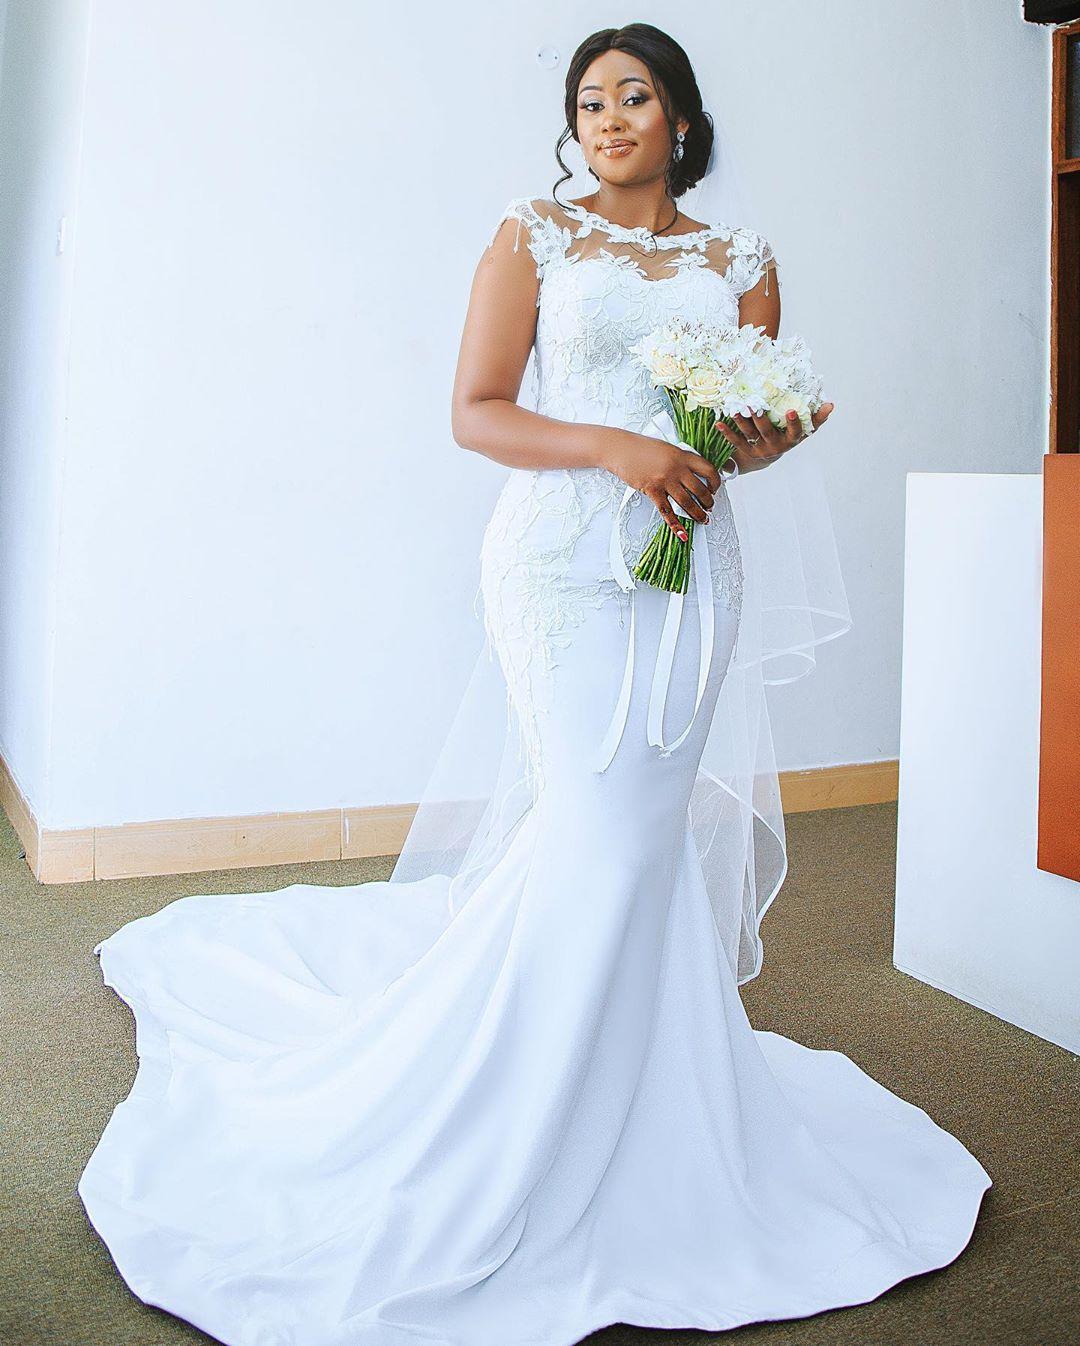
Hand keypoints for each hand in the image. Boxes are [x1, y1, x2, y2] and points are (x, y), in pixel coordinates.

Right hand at [599, 429, 721, 539]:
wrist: (621, 449)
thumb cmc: (641, 447)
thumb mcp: (667, 449)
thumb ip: (680, 460)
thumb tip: (691, 474)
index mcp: (683, 455)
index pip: (708, 470)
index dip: (715, 482)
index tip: (715, 489)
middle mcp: (676, 468)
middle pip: (700, 489)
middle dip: (708, 501)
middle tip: (709, 507)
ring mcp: (665, 480)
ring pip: (687, 502)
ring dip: (697, 513)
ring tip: (702, 519)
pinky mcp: (652, 490)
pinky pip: (667, 511)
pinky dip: (675, 524)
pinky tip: (682, 533)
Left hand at [722, 401, 834, 473]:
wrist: (769, 456)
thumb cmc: (788, 436)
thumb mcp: (804, 430)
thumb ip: (817, 418)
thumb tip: (831, 404)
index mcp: (790, 440)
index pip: (794, 432)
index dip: (793, 422)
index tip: (791, 410)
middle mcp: (774, 446)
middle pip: (767, 432)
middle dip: (760, 419)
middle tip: (754, 405)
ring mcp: (759, 449)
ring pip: (750, 435)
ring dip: (742, 422)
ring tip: (735, 409)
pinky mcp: (746, 450)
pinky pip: (736, 441)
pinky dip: (727, 433)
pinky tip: (718, 423)